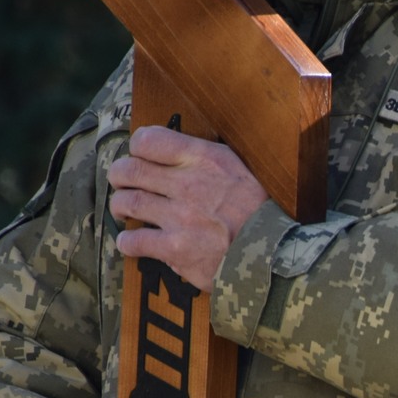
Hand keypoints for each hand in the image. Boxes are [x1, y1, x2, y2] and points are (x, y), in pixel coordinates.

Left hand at [108, 124, 269, 290]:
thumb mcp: (244, 172)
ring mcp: (180, 217)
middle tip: (123, 183)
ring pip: (127, 202)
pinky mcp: (176, 249)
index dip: (138, 147)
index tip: (141, 157)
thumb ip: (211, 160)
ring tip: (124, 211)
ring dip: (119, 206)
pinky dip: (128, 241)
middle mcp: (189, 184)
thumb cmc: (265, 215)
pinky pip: (134, 240)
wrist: (278, 257)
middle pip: (130, 169)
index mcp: (207, 160)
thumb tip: (182, 153)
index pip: (150, 140)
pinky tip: (133, 242)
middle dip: (120, 175)